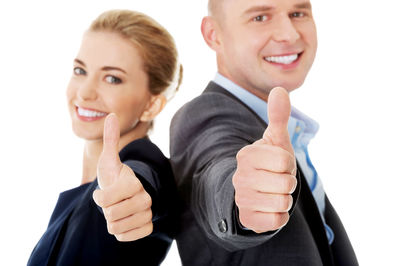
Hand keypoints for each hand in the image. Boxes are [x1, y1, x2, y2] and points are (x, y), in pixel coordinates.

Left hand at [92, 113, 152, 240]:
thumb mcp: (109, 161)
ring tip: (118, 210)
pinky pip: (127, 238)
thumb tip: (112, 115)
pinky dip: (121, 233)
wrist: (126, 195)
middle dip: (105, 211)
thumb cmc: (115, 178)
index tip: (102, 192)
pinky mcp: (147, 227)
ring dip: (112, 222)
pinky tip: (124, 221)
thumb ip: (110, 140)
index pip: (104, 199)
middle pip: (110, 216)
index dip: (98, 197)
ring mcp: (148, 214)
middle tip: (112, 202)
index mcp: (134, 183)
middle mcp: (145, 198)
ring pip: (116, 228)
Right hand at [232, 87, 296, 232]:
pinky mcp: (247, 219)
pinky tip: (269, 208)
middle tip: (276, 180)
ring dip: (285, 199)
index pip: (285, 161)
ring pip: (283, 203)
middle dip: (288, 183)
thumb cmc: (270, 164)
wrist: (256, 192)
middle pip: (286, 184)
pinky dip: (279, 216)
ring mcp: (241, 199)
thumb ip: (278, 116)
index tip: (278, 165)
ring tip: (273, 193)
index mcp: (247, 155)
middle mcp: (240, 177)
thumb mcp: (275, 140)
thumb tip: (280, 89)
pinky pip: (277, 221)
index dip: (288, 164)